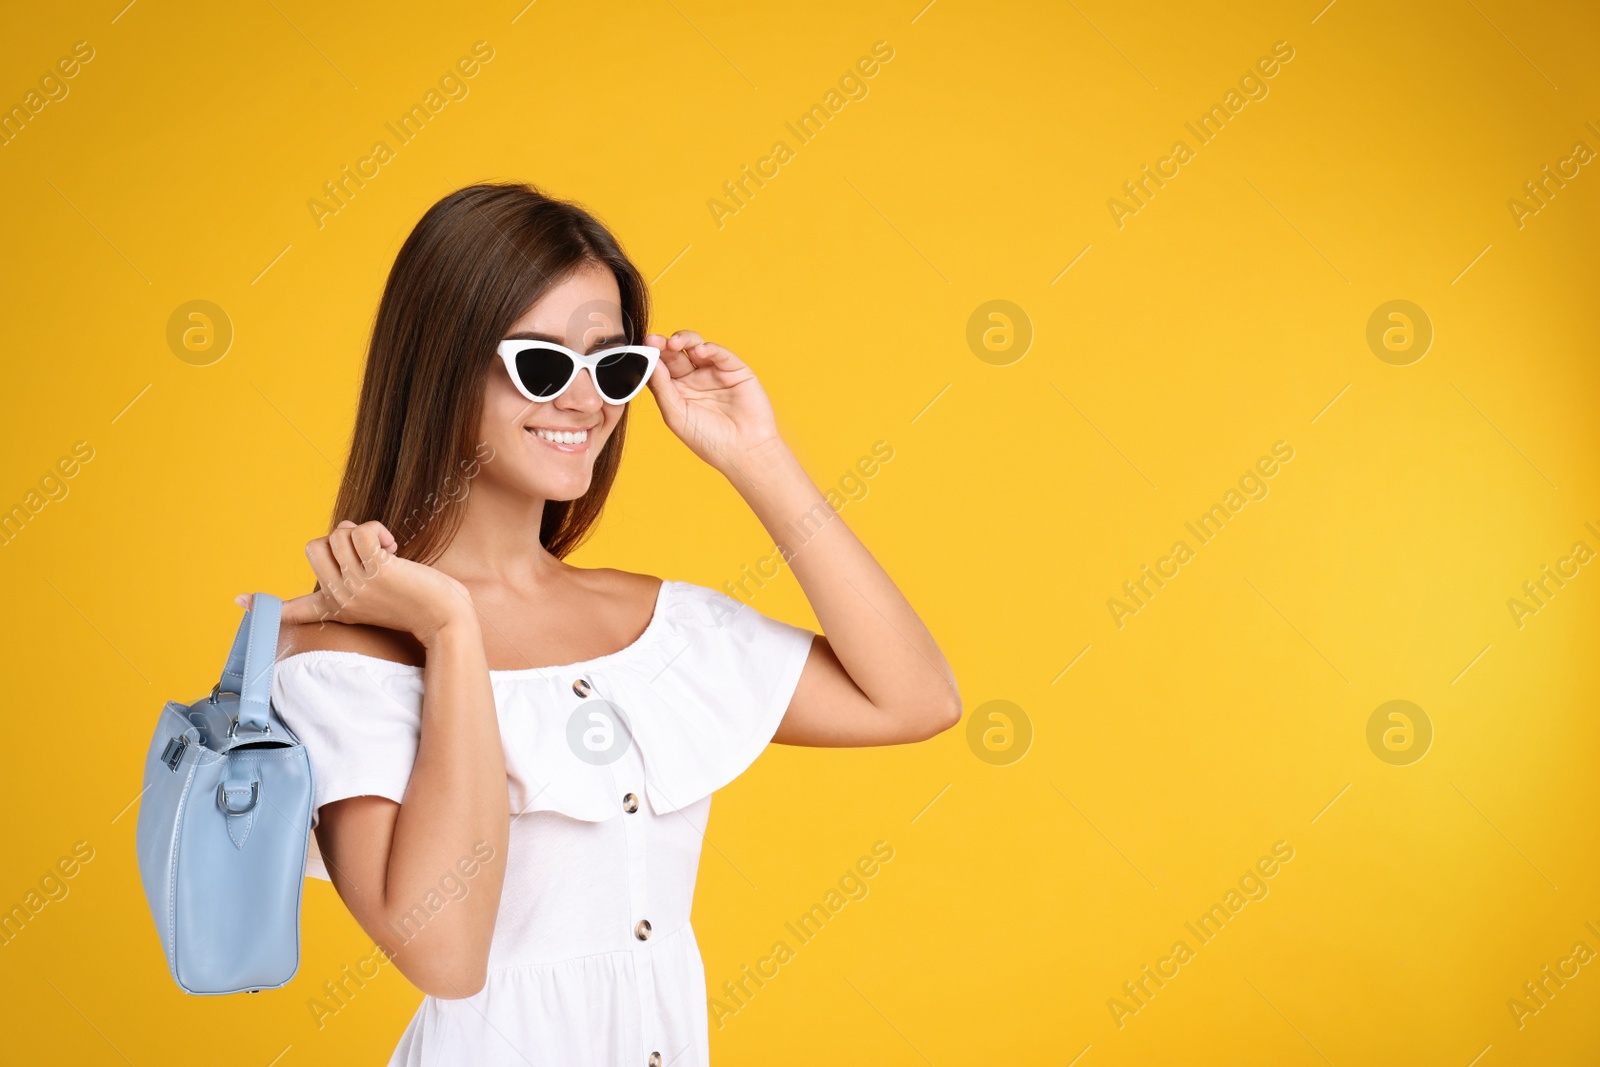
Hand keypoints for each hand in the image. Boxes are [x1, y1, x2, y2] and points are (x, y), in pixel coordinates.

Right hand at [238, 520, 472, 643]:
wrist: (445, 619)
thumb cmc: (418, 603)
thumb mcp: (376, 596)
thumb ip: (353, 578)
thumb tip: (332, 547)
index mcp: (336, 606)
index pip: (293, 608)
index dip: (265, 606)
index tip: (239, 603)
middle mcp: (339, 598)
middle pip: (314, 545)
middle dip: (342, 537)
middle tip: (370, 552)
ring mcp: (355, 586)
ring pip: (337, 534)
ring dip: (364, 532)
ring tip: (386, 553)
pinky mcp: (375, 571)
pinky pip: (360, 531)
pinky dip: (376, 530)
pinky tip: (393, 549)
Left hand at [642, 330, 788, 477]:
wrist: (745, 451)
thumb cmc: (709, 440)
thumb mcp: (677, 416)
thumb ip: (662, 388)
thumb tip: (649, 362)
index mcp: (677, 392)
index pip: (659, 368)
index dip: (650, 357)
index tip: (642, 348)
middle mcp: (694, 380)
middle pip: (674, 354)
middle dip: (663, 344)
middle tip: (653, 340)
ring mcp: (714, 373)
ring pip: (695, 346)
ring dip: (683, 339)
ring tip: (674, 343)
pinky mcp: (734, 369)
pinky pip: (719, 353)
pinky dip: (709, 348)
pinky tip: (700, 350)